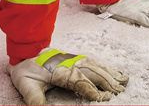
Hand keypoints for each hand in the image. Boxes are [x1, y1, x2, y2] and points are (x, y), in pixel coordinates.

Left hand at [10, 49, 128, 104]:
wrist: (25, 50)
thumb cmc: (26, 70)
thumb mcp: (26, 85)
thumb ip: (35, 99)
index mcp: (59, 70)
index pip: (78, 80)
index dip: (90, 89)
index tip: (101, 97)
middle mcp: (70, 63)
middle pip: (92, 72)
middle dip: (107, 81)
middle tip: (119, 91)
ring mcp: (74, 59)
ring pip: (96, 66)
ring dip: (110, 74)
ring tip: (124, 81)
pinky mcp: (76, 58)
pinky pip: (94, 62)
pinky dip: (106, 68)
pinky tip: (115, 72)